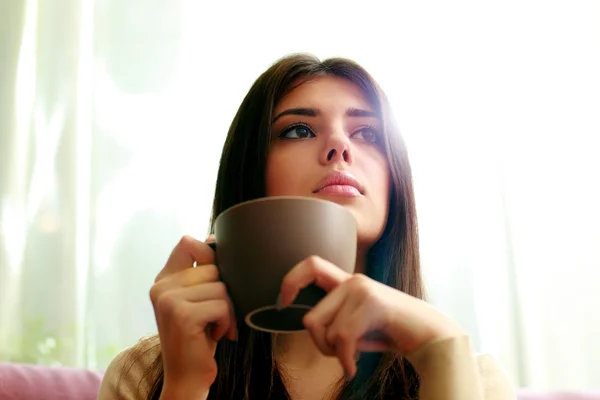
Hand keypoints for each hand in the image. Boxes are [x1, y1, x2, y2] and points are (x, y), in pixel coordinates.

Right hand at [149, 236, 236, 397]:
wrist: (188, 377)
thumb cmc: (200, 337)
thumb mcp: (198, 299)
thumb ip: (202, 271)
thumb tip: (214, 237)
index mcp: (164, 279)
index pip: (187, 242)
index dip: (209, 253)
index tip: (216, 278)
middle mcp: (161, 287)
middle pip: (213, 267)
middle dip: (225, 293)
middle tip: (217, 316)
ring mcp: (168, 300)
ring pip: (221, 287)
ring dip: (227, 310)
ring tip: (215, 326)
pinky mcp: (181, 315)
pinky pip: (222, 305)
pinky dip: (227, 322)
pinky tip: (216, 335)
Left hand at [279, 256, 464, 377]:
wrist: (429, 335)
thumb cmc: (388, 332)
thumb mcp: (355, 323)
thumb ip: (333, 318)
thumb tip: (307, 323)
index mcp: (346, 282)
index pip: (311, 264)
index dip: (291, 281)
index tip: (284, 302)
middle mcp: (352, 281)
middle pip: (311, 317)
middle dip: (320, 345)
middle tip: (338, 355)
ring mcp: (363, 289)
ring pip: (326, 331)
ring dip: (336, 354)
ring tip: (353, 357)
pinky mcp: (373, 303)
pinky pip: (343, 338)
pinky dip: (346, 360)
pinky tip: (354, 367)